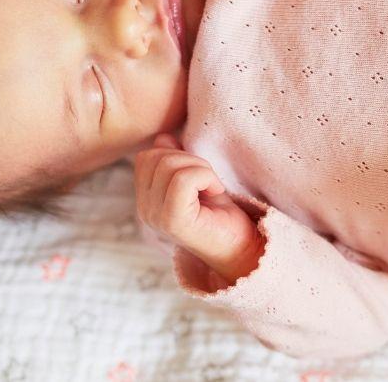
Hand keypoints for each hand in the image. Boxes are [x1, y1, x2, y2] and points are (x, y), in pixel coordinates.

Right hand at [134, 134, 262, 280]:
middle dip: (188, 159)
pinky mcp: (173, 221)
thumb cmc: (222, 216)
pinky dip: (206, 178)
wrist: (243, 249)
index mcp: (146, 200)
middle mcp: (145, 210)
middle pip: (154, 157)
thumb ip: (176, 160)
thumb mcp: (197, 179)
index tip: (199, 175)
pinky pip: (183, 179)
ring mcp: (156, 217)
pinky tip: (216, 193)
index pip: (146, 157)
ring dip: (200, 169)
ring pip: (168, 164)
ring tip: (212, 189)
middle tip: (209, 181)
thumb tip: (163, 138)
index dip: (176, 155)